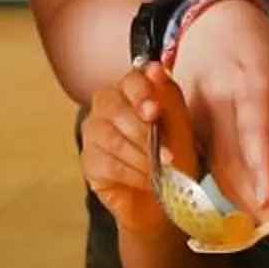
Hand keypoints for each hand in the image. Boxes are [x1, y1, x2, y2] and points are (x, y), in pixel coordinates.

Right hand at [83, 62, 201, 237]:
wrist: (166, 197)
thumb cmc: (172, 156)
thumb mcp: (179, 127)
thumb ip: (168, 97)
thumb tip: (154, 69)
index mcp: (132, 91)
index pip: (130, 80)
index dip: (141, 93)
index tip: (154, 110)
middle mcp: (107, 106)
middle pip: (113, 106)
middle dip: (143, 131)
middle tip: (165, 152)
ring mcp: (93, 133)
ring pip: (111, 138)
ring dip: (141, 157)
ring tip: (160, 169)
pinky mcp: (89, 161)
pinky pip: (108, 163)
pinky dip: (133, 173)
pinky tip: (147, 179)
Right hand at [175, 0, 268, 211]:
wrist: (207, 17)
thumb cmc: (258, 39)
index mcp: (249, 79)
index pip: (253, 129)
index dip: (259, 166)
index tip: (268, 199)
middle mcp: (215, 98)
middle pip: (230, 160)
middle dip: (255, 201)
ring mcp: (191, 112)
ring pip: (211, 167)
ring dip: (239, 202)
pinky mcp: (180, 123)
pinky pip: (199, 162)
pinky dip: (220, 187)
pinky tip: (243, 209)